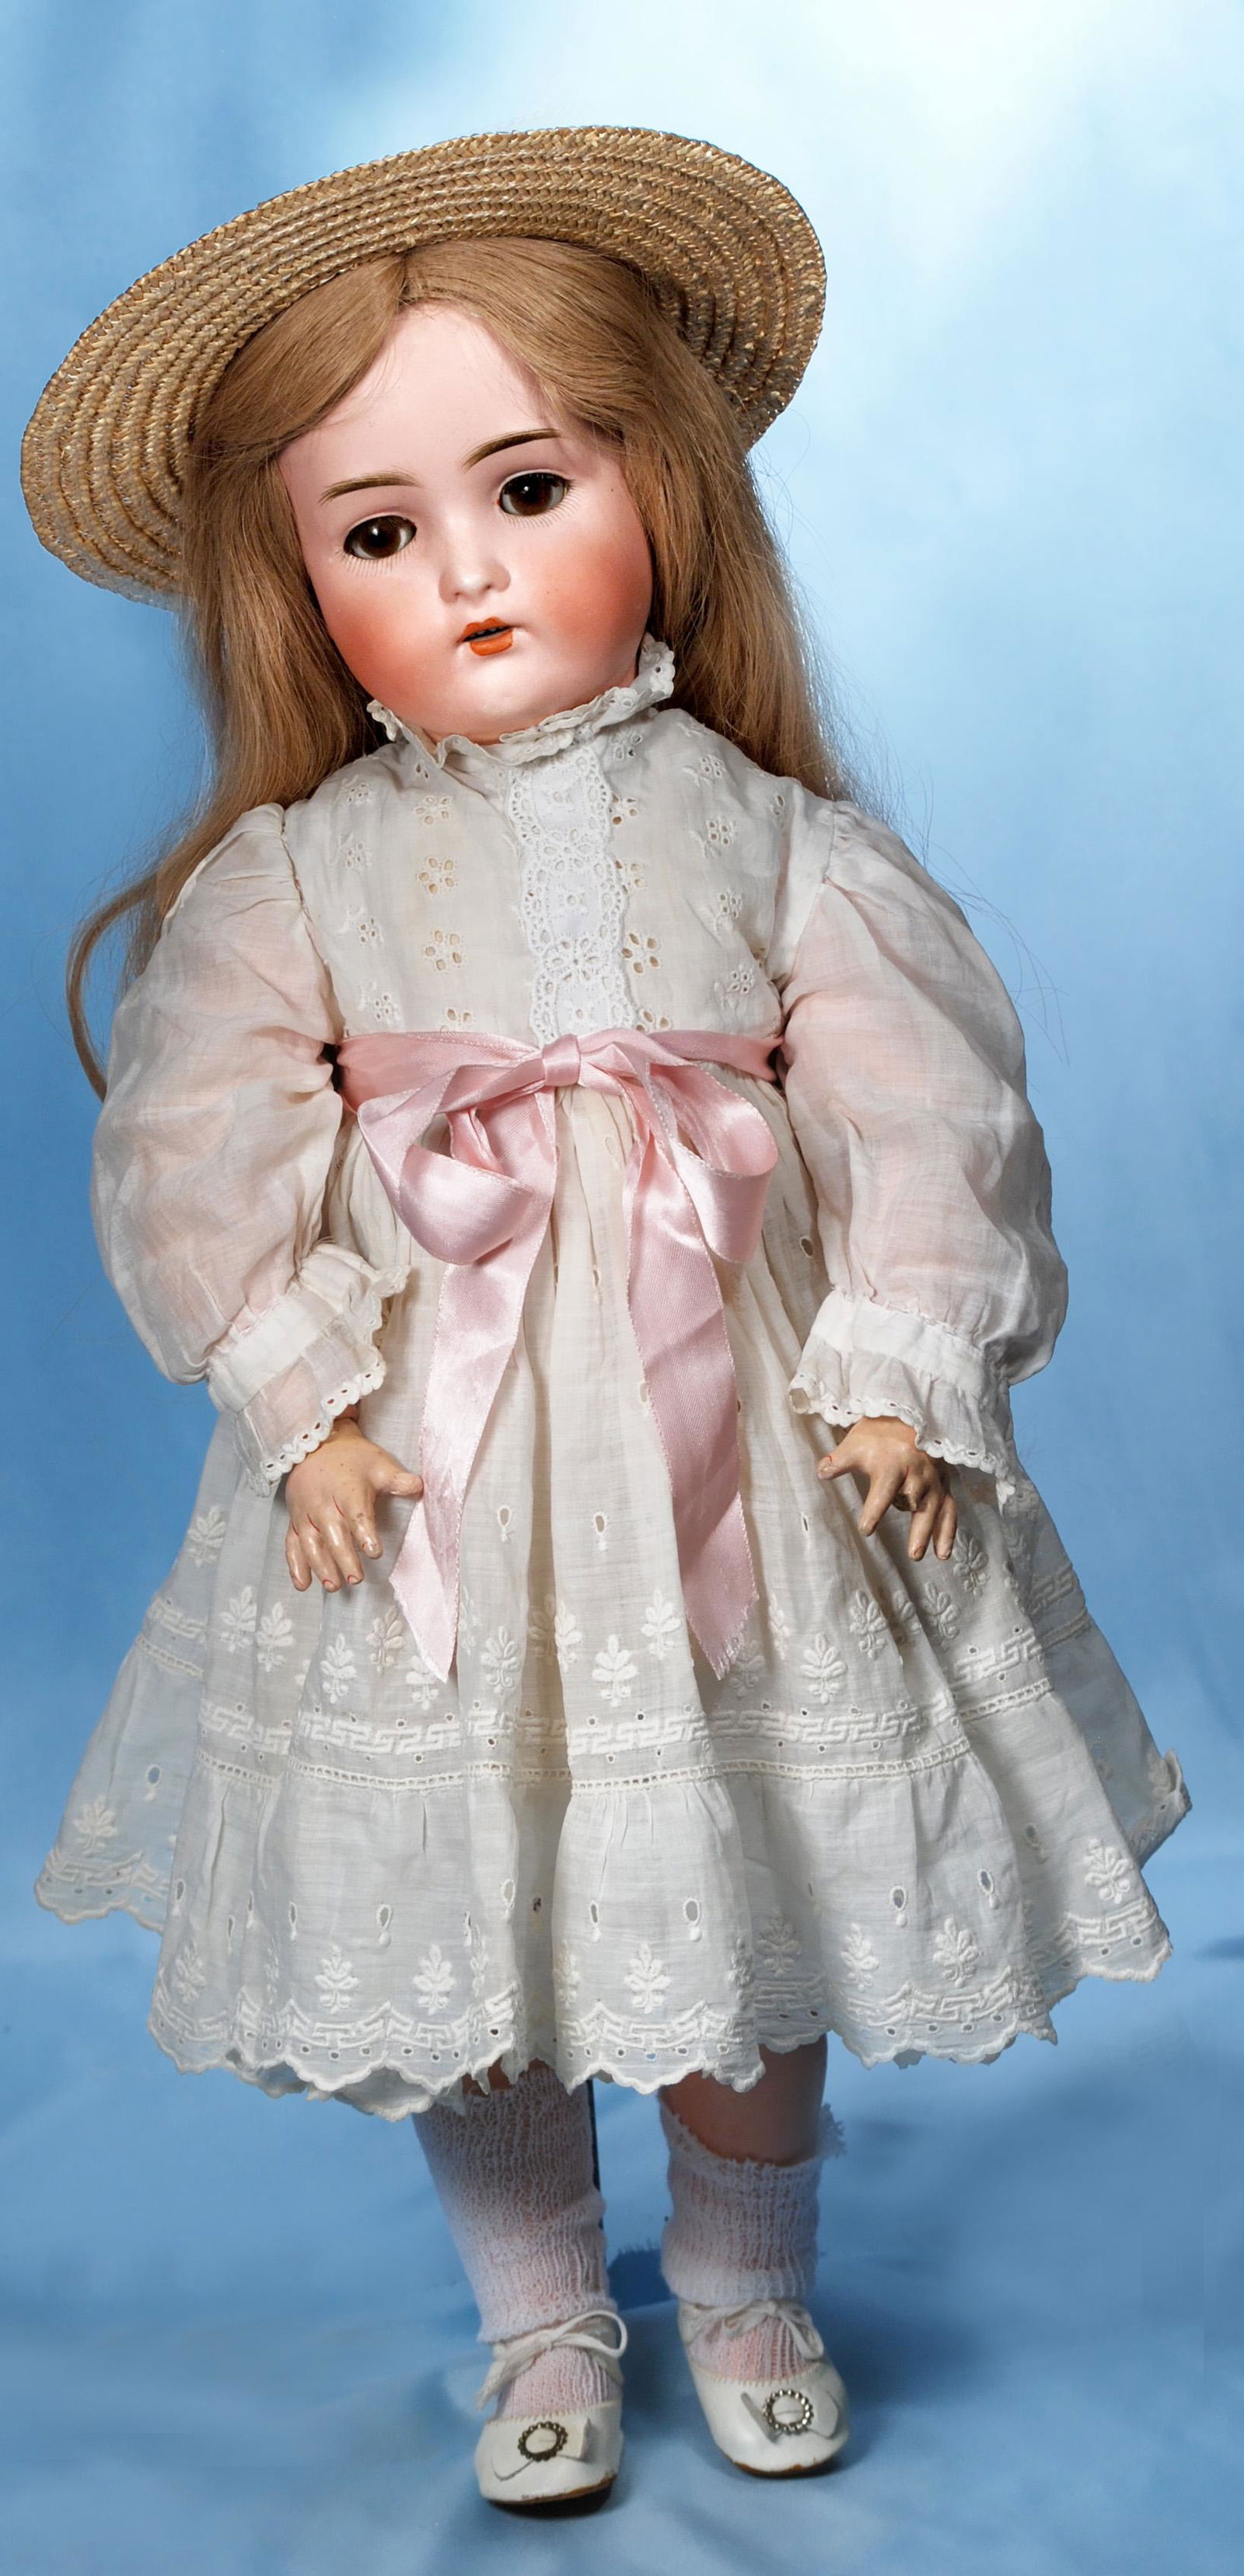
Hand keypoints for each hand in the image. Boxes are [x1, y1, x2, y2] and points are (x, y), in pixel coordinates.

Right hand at [284, 1415, 421, 1592]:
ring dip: (320, 1566)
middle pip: (332, 1534)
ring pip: (310, 1543)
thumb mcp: (378, 1463)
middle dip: (343, 1557)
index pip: (356, 1514)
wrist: (316, 1445)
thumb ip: (397, 1479)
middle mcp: (323, 1504)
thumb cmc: (352, 1459)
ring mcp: (306, 1514)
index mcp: (347, 1490)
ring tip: (334, 1586)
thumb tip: (419, 1486)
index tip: (374, 1551)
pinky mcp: (295, 1521)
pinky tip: (303, 1585)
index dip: (365, 1533)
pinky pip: (292, 1545)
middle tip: (356, 1578)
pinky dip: (295, 1566)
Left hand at [817, 1416, 956, 1561]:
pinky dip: (948, 1532)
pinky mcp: (944, 1484)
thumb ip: (839, 1461)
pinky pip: (949, 1509)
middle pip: (917, 1503)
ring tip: (921, 1556)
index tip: (866, 1529)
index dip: (876, 1510)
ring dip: (931, 1534)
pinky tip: (943, 1554)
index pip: (884, 1490)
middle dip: (917, 1530)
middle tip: (912, 1554)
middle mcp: (917, 1472)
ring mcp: (933, 1479)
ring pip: (935, 1509)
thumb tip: (821, 1473)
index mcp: (893, 1463)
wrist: (907, 1415)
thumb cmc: (877, 1435)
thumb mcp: (855, 1444)